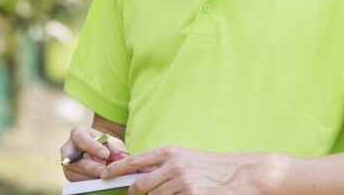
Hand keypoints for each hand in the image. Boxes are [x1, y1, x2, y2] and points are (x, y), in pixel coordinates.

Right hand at [61, 125, 128, 180]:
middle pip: (73, 157)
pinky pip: (74, 180)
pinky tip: (98, 183)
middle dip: (90, 166)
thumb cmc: (106, 146)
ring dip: (88, 176)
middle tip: (104, 172)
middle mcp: (68, 147)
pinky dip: (87, 182)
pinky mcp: (70, 174)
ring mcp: (68, 162)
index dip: (92, 146)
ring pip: (72, 171)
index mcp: (78, 133)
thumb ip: (116, 148)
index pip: (80, 137)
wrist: (102, 155)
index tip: (106, 155)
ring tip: (103, 178)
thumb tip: (120, 158)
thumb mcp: (113, 143)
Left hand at [102, 145, 262, 193]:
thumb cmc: (208, 165)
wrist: (239, 174)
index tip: (104, 174)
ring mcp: (182, 183)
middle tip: (132, 194)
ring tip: (162, 194)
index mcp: (168, 153)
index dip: (116, 169)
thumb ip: (161, 164)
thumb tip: (138, 173)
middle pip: (141, 186)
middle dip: (134, 193)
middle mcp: (173, 166)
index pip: (134, 161)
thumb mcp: (182, 157)